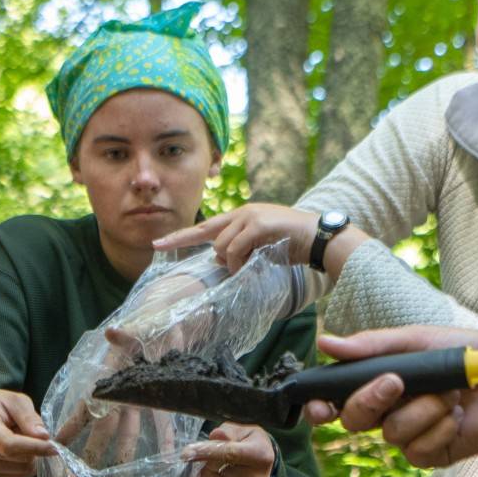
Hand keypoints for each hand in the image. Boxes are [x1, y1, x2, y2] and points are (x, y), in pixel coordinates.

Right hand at [0, 389, 56, 476]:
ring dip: (29, 457)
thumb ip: (29, 417)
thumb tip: (44, 437)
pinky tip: (13, 453)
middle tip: (29, 433)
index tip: (54, 446)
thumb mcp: (13, 400)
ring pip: (22, 470)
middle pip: (19, 458)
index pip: (10, 445)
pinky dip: (23, 466)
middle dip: (34, 448)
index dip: (35, 447)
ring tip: (17, 440)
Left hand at [156, 203, 317, 271]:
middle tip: (219, 262)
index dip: (180, 237)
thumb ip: (241, 250)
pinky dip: (240, 262)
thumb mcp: (261, 247)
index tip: (158, 245)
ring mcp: (250, 216)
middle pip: (208, 235)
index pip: (205, 227)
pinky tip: (253, 263)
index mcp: (242, 216)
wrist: (319, 237)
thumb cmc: (293, 245)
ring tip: (253, 264)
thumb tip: (221, 261)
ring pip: (221, 246)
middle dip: (207, 253)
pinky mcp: (258, 224)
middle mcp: (242, 212)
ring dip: (232, 262)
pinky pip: (235, 249)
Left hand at [185, 423, 275, 476]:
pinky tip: (213, 474)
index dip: (206, 451)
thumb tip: (216, 436)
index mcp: (261, 456)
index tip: (186, 452)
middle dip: (204, 459)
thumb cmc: (247, 441)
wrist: (259, 463)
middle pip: (214, 469)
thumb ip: (227, 432)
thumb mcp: (241, 429)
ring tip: (213, 463)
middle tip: (208, 452)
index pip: (229, 454)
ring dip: (203, 470)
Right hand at [312, 327, 477, 467]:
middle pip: (353, 420)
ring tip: (450, 393)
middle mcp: (389, 411)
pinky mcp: (432, 453)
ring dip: (423, 410)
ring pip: (391, 433)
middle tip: (397, 381)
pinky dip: (439, 429)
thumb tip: (326, 343)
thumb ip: (371, 346)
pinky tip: (458, 416)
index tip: (317, 405)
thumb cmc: (464, 352)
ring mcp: (410, 435)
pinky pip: (418, 450)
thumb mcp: (415, 340)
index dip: (320, 406)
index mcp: (378, 383)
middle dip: (370, 401)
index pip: (336, 400)